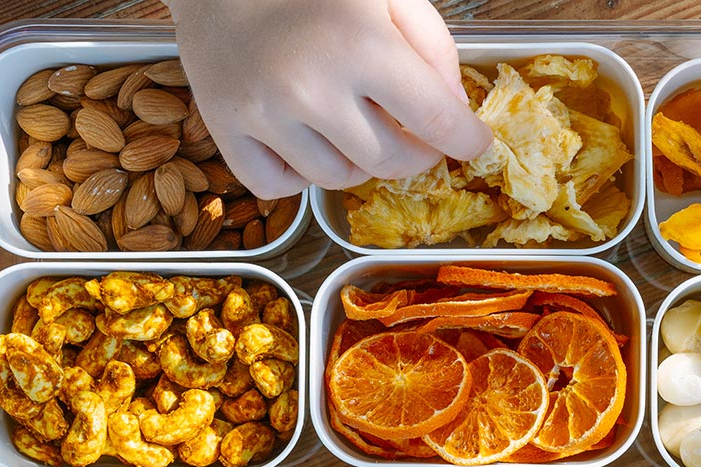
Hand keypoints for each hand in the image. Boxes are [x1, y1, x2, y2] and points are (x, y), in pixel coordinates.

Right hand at [165, 0, 491, 197]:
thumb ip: (432, 46)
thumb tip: (454, 111)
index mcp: (361, 45)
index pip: (435, 120)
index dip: (465, 140)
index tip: (475, 144)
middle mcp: (311, 89)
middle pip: (390, 161)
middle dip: (416, 153)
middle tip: (416, 136)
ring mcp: (264, 115)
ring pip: (338, 179)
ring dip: (358, 161)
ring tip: (351, 123)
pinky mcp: (225, 130)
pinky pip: (280, 186)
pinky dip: (300, 174)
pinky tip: (305, 139)